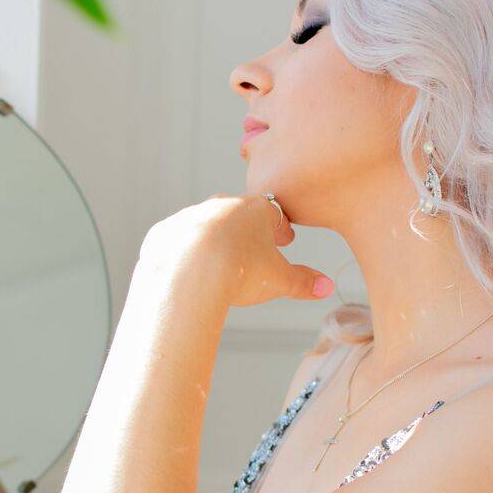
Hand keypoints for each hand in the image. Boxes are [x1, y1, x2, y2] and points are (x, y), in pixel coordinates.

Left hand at [139, 193, 334, 307]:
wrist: (188, 273)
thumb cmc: (240, 272)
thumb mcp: (279, 280)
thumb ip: (303, 282)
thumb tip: (327, 287)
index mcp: (255, 210)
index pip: (274, 214)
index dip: (280, 228)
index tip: (284, 239)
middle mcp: (222, 205)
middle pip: (240, 213)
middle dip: (249, 228)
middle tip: (255, 244)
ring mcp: (191, 215)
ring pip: (207, 224)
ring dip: (215, 238)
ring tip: (220, 258)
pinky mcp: (165, 231)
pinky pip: (178, 240)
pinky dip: (185, 251)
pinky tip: (188, 267)